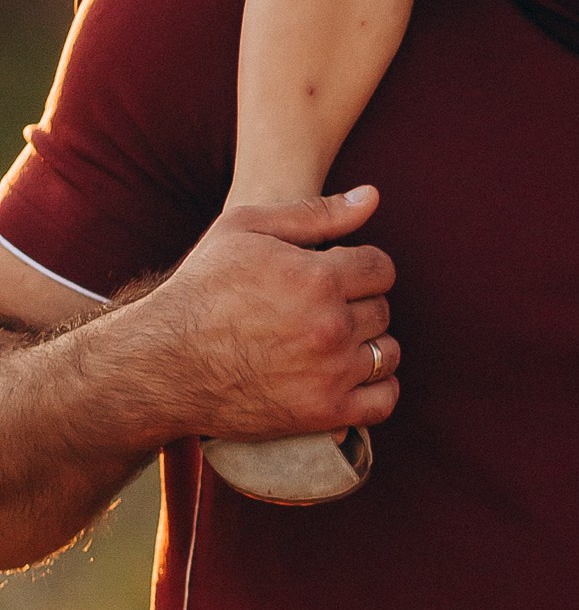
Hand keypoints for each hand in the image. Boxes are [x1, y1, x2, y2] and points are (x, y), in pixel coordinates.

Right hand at [128, 188, 400, 444]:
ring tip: (333, 342)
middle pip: (383, 309)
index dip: (360, 268)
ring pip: (387, 352)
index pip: (382, 268)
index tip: (337, 276)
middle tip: (322, 309)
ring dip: (369, 345)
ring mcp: (330, 373)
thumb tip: (372, 196)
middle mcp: (331, 326)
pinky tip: (351, 376)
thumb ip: (315, 212)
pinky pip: (384, 401)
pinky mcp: (324, 413)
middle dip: (358, 304)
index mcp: (317, 278)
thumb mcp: (243, 229)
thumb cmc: (200, 289)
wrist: (160, 365)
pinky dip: (378, 389)